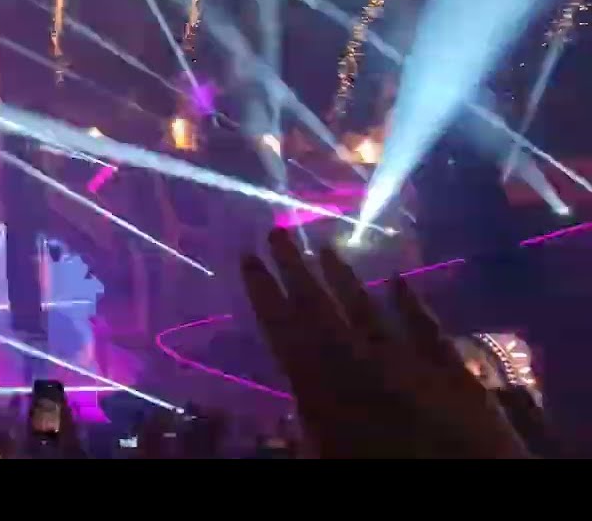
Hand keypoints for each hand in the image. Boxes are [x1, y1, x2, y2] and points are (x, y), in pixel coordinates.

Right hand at [240, 228, 528, 457]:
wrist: (464, 481)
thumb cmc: (380, 469)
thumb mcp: (327, 458)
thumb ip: (308, 431)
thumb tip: (294, 405)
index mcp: (324, 388)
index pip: (285, 331)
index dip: (264, 293)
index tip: (248, 257)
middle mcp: (361, 364)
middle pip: (321, 310)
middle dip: (295, 269)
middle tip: (278, 231)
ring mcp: (408, 362)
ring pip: (367, 310)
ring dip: (344, 279)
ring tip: (325, 247)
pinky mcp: (451, 372)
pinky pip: (426, 328)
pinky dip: (411, 302)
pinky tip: (400, 280)